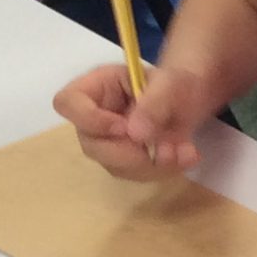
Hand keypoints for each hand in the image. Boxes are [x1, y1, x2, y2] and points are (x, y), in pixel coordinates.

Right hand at [52, 61, 213, 180]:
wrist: (189, 100)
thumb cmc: (173, 83)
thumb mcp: (170, 83)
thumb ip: (154, 102)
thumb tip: (134, 134)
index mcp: (96, 86)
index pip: (67, 103)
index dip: (90, 120)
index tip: (124, 127)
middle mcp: (93, 116)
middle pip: (91, 144)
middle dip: (130, 153)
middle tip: (166, 149)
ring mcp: (106, 141)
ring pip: (114, 165)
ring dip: (152, 165)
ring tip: (185, 151)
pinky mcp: (123, 160)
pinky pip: (134, 174)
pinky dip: (162, 170)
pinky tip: (185, 156)